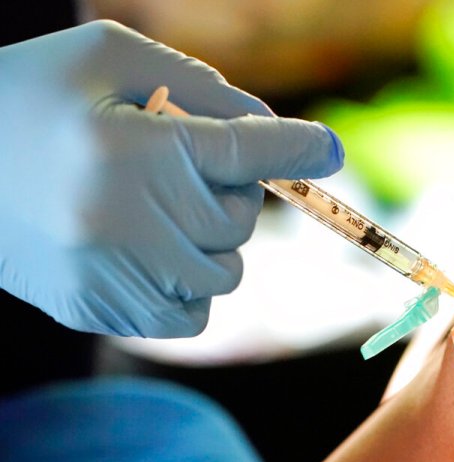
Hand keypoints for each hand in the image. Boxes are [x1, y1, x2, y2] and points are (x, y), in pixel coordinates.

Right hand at [0, 20, 343, 337]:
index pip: (245, 151)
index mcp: (128, 145)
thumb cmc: (31, 94)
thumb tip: (275, 134)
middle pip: (237, 220)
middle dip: (229, 192)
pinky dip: (191, 287)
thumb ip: (202, 87)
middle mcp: (120, 217)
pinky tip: (157, 253)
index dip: (297, 149)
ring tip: (160, 209)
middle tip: (183, 169)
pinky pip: (189, 317)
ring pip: (222, 274)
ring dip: (212, 241)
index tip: (326, 152)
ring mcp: (107, 274)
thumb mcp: (109, 56)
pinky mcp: (94, 308)